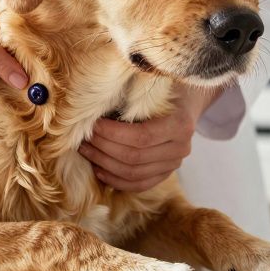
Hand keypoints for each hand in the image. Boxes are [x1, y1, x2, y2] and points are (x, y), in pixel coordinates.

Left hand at [78, 88, 219, 191]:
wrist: (185, 101)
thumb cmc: (162, 90)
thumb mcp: (152, 86)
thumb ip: (132, 96)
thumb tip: (95, 106)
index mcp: (180, 124)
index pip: (141, 137)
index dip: (112, 134)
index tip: (93, 125)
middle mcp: (181, 148)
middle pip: (135, 157)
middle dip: (104, 149)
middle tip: (84, 139)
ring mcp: (174, 164)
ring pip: (134, 174)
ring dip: (105, 164)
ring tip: (86, 151)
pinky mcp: (165, 174)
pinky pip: (138, 184)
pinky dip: (116, 180)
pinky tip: (98, 170)